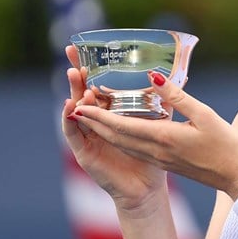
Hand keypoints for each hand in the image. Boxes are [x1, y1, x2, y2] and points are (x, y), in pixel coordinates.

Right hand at [62, 46, 167, 212]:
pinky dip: (69, 119)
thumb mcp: (160, 124)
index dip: (92, 68)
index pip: (99, 85)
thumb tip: (167, 78)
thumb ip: (162, 101)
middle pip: (83, 92)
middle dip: (76, 73)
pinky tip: (70, 106)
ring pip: (77, 110)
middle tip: (71, 53)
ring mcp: (88, 137)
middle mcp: (98, 123)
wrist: (146, 191)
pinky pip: (73, 134)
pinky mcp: (83, 153)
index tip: (86, 47)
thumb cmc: (154, 158)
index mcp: (114, 114)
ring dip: (74, 91)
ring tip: (75, 75)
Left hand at [66, 64, 237, 201]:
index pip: (122, 126)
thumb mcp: (204, 114)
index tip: (79, 105)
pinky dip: (119, 137)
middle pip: (116, 136)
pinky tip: (117, 129)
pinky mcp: (164, 162)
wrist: (235, 176)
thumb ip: (176, 96)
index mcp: (163, 138)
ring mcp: (159, 158)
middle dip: (93, 122)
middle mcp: (155, 151)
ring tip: (89, 115)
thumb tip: (154, 76)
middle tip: (75, 106)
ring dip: (103, 130)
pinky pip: (134, 148)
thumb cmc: (225, 145)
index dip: (98, 116)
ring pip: (123, 143)